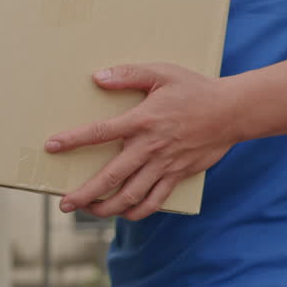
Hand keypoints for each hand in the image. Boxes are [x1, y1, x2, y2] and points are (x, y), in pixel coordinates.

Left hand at [45, 63, 240, 220]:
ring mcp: (164, 165)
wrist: (234, 111)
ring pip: (131, 195)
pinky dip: (137, 211)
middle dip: (85, 194)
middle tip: (64, 203)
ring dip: (107, 208)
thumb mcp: (161, 73)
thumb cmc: (194, 89)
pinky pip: (155, 200)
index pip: (100, 132)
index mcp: (142, 120)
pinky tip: (123, 214)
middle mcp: (150, 147)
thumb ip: (128, 74)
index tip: (52, 146)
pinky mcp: (178, 175)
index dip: (73, 140)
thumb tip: (97, 77)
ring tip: (88, 211)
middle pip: (111, 177)